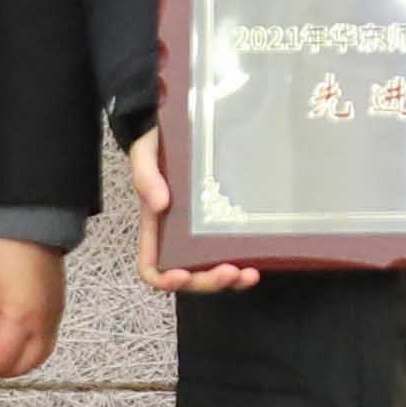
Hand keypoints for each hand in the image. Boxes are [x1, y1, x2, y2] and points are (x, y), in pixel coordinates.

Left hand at [0, 234, 65, 378]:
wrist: (30, 222)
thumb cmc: (1, 247)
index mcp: (20, 316)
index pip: (1, 359)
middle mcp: (42, 321)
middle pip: (23, 365)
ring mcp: (54, 316)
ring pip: (39, 358)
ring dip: (15, 364)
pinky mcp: (58, 309)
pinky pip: (47, 342)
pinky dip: (29, 351)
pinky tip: (11, 341)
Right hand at [130, 127, 261, 295]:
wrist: (184, 124)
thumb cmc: (158, 143)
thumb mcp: (145, 153)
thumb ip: (145, 176)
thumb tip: (159, 204)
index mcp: (156, 227)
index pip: (152, 267)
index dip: (164, 279)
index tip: (181, 276)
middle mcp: (178, 237)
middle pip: (189, 277)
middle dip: (208, 282)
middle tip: (230, 273)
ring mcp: (203, 233)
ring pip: (213, 271)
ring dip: (230, 281)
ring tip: (249, 274)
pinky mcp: (225, 223)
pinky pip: (234, 252)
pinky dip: (245, 263)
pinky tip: (260, 260)